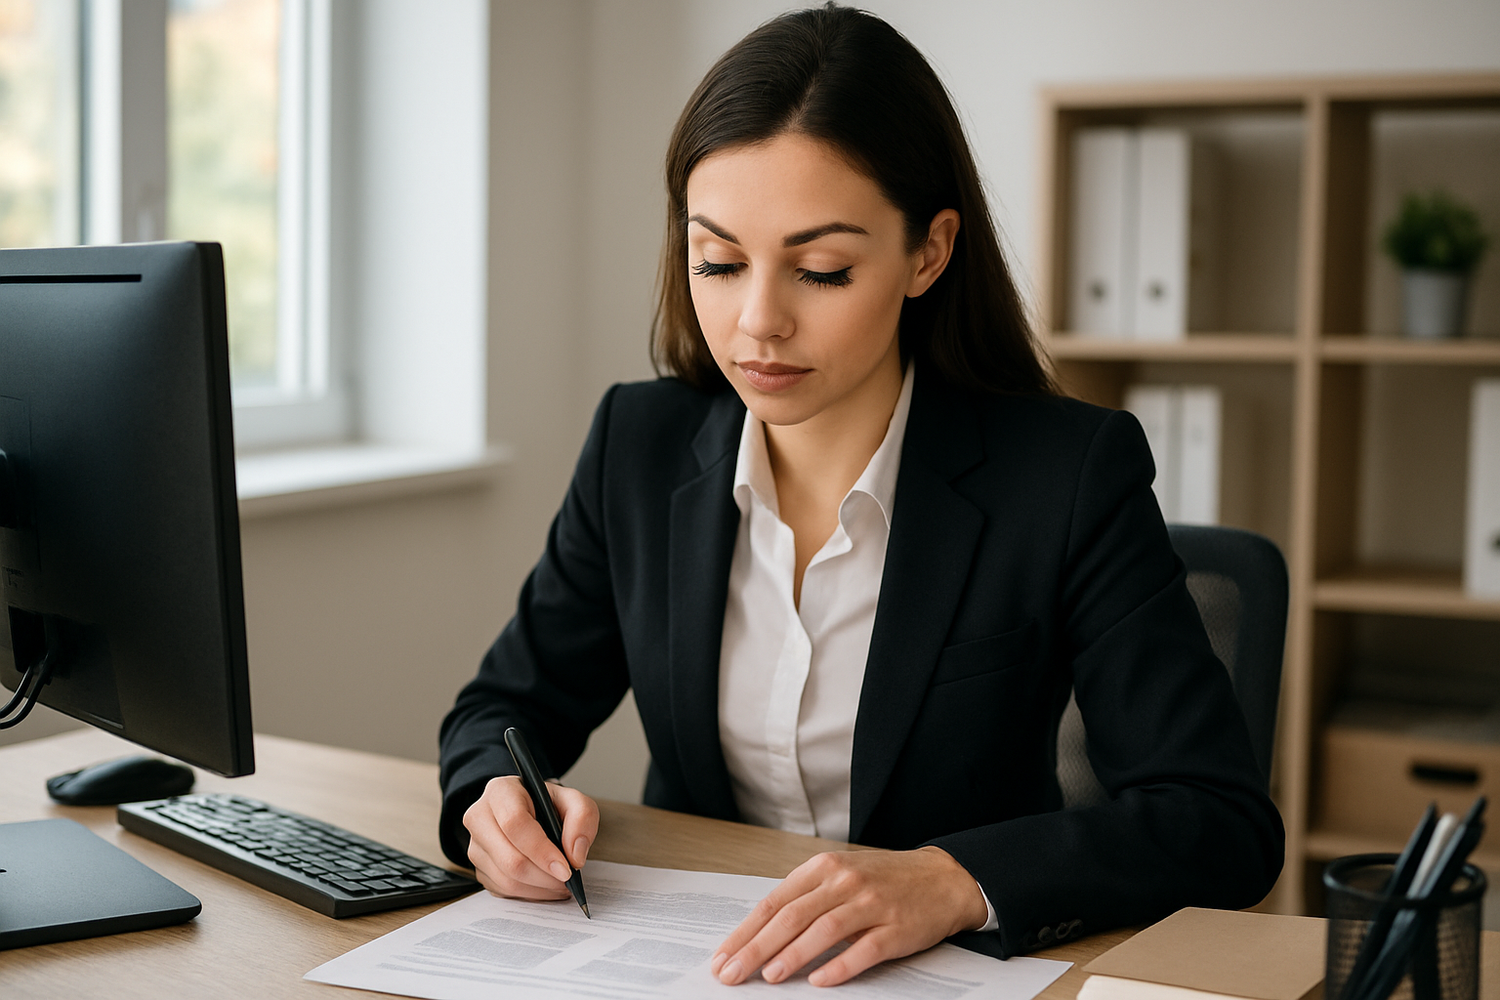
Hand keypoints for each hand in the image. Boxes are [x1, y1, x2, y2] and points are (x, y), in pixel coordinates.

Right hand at [462, 775, 597, 900]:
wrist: (530, 812)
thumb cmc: (548, 804)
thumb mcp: (573, 800)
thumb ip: (582, 819)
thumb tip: (574, 857)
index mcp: (501, 792)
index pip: (515, 824)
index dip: (542, 850)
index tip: (566, 869)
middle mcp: (480, 817)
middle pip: (510, 859)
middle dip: (545, 876)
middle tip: (568, 880)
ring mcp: (475, 845)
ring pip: (506, 879)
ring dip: (540, 888)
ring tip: (561, 884)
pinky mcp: (478, 868)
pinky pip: (504, 890)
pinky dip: (530, 893)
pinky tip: (546, 885)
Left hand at [710, 846, 987, 986]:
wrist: (941, 878)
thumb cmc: (884, 880)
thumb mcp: (840, 875)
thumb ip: (806, 897)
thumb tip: (761, 934)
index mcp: (824, 867)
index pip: (774, 902)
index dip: (746, 931)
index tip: (723, 955)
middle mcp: (845, 881)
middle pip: (791, 917)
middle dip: (757, 948)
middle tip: (733, 973)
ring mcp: (871, 903)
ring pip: (823, 930)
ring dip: (793, 955)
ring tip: (769, 977)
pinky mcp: (896, 928)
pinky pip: (863, 949)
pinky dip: (839, 966)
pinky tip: (819, 981)